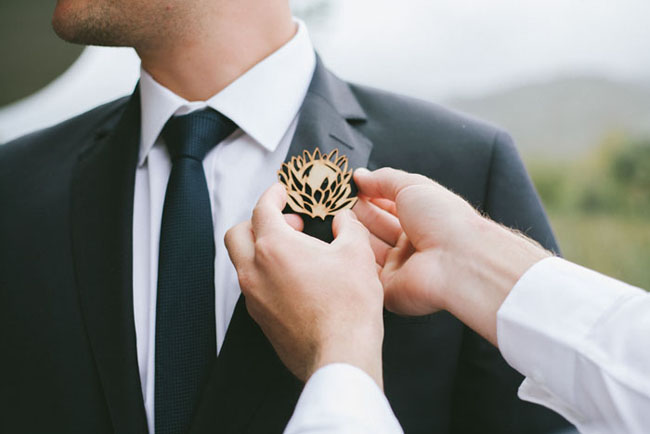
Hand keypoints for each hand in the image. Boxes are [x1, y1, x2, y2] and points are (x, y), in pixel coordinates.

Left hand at [225, 183, 384, 384]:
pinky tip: (296, 280)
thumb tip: (345, 219)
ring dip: (261, 250)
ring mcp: (254, 297)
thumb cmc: (348, 306)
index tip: (282, 192)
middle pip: (238, 234)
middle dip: (258, 222)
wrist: (340, 354)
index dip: (273, 195)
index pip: (262, 209)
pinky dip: (267, 274)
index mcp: (274, 247)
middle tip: (288, 223)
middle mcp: (255, 271)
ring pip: (242, 263)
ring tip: (295, 253)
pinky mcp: (261, 319)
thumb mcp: (357, 253)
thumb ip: (348, 227)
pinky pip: (254, 287)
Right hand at [353, 168, 549, 344]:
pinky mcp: (389, 290)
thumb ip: (384, 180)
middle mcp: (411, 244)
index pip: (388, 206)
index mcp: (422, 219)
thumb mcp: (413, 186)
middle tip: (335, 202)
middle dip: (357, 213)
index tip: (348, 188)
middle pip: (376, 227)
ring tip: (336, 216)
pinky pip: (366, 273)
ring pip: (368, 248)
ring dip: (353, 232)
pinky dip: (353, 258)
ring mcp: (400, 267)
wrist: (458, 259)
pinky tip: (341, 240)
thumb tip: (360, 175)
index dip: (368, 196)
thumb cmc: (445, 220)